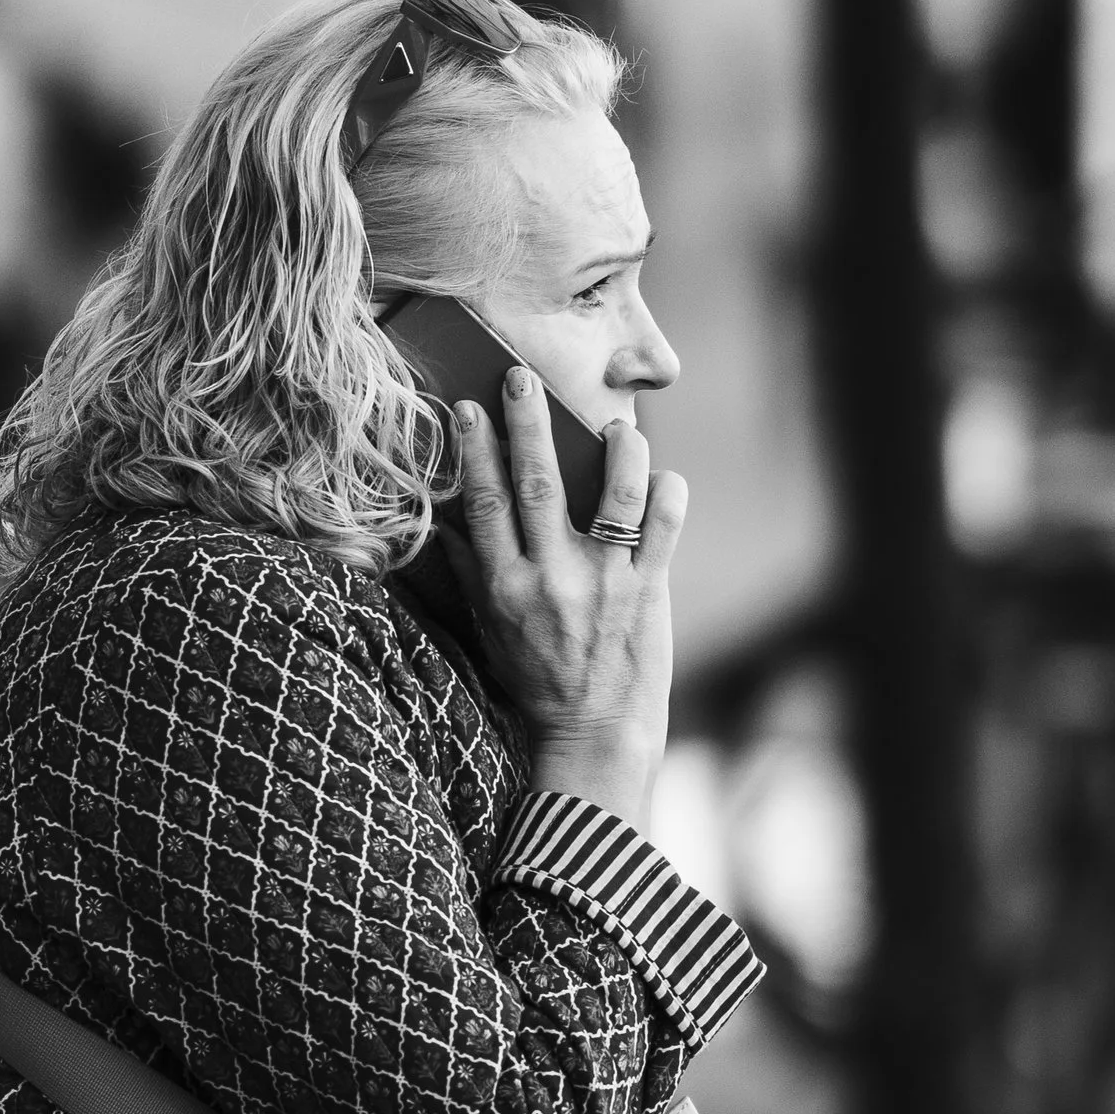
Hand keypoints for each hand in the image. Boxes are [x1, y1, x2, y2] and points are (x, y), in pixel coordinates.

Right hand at [447, 367, 683, 832]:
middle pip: (538, 484)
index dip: (476, 452)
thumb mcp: (490, 630)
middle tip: (522, 379)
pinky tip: (661, 479)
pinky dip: (667, 494)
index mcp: (506, 587)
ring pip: (615, 495)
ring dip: (618, 450)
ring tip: (618, 427)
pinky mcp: (649, 592)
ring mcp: (605, 584)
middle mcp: (552, 581)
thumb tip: (448, 520)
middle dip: (530, 424)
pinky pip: (664, 526)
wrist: (595, 735)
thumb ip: (473, 573)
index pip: (485, 504)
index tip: (469, 408)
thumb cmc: (537, 680)